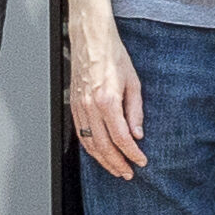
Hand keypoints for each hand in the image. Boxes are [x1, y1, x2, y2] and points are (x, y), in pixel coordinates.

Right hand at [66, 33, 155, 179]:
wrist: (91, 41)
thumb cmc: (113, 57)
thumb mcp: (134, 83)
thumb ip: (135, 111)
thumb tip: (137, 134)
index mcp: (107, 100)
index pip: (121, 137)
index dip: (132, 153)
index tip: (141, 161)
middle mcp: (90, 106)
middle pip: (103, 145)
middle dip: (117, 163)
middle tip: (128, 173)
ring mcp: (79, 107)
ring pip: (89, 143)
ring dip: (102, 160)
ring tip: (115, 168)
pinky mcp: (73, 105)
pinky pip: (80, 133)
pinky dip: (90, 147)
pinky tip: (99, 154)